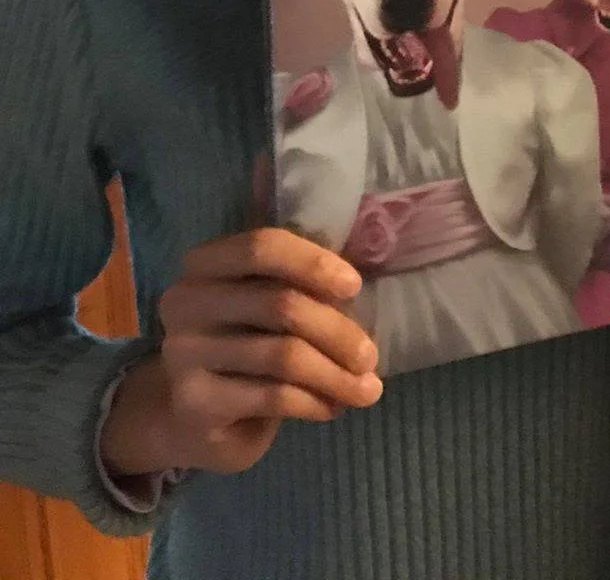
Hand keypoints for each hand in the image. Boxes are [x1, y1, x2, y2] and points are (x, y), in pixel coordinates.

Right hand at [100, 229, 381, 482]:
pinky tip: (332, 408)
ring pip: (282, 356)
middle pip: (281, 304)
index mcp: (206, 263)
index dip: (313, 262)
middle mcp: (187, 302)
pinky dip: (313, 402)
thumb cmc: (242, 343)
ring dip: (335, 375)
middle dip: (337, 331)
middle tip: (371, 357)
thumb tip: (338, 263)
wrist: (191, 418)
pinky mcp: (194, 402)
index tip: (355, 286)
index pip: (262, 246)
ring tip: (367, 390)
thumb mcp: (264, 301)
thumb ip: (294, 277)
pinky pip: (272, 396)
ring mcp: (184, 353)